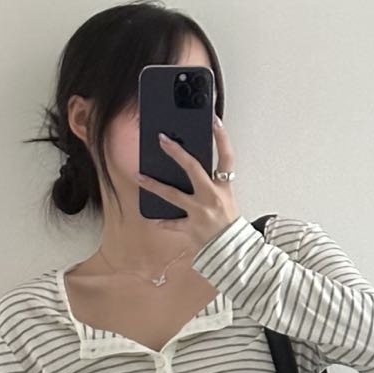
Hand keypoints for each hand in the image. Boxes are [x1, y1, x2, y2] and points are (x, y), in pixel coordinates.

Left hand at [135, 114, 240, 253]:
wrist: (234, 251)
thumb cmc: (230, 224)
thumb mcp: (227, 199)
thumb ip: (214, 184)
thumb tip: (195, 170)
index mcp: (224, 188)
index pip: (226, 157)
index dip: (221, 138)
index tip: (214, 120)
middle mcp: (211, 197)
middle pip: (193, 168)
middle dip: (176, 152)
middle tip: (162, 139)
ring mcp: (199, 212)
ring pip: (173, 195)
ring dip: (153, 185)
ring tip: (139, 176)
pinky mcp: (191, 228)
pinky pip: (172, 224)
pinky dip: (162, 222)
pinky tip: (152, 217)